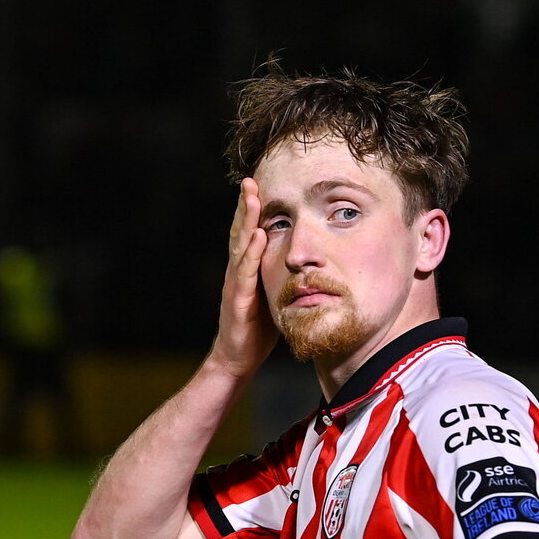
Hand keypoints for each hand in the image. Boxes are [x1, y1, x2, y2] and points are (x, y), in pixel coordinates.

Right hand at [211, 178, 278, 378]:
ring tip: (252, 197)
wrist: (238, 358)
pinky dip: (251, 254)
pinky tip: (257, 236)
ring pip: (240, 247)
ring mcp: (236, 285)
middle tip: (249, 180)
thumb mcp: (272, 296)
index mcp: (246, 270)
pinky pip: (245, 274)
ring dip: (246, 221)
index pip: (249, 234)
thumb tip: (302, 262)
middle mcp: (238, 272)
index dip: (253, 211)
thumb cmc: (256, 329)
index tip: (260, 185)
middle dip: (246, 206)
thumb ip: (279, 276)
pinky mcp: (238, 302)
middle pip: (241, 233)